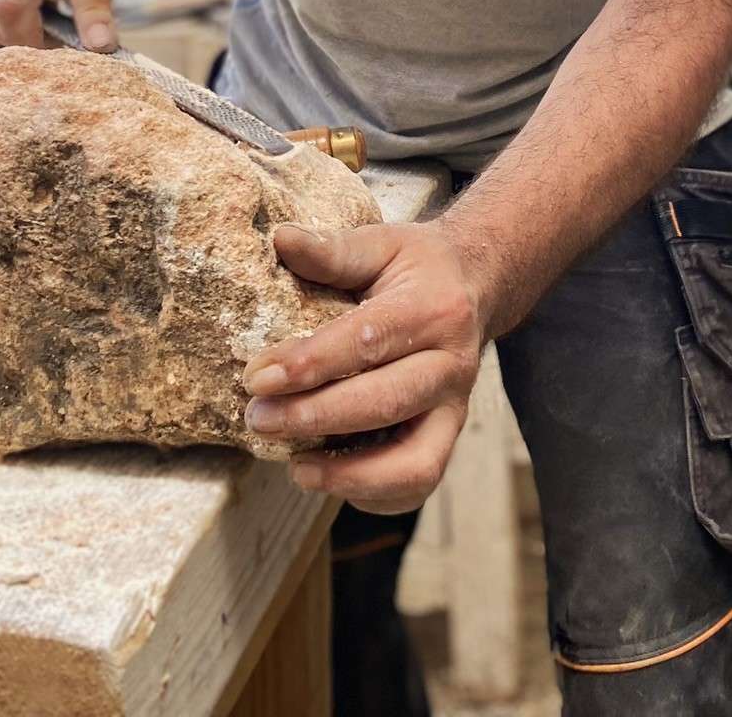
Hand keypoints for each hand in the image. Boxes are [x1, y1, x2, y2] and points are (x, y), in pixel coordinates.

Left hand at [242, 221, 488, 513]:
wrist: (475, 286)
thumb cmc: (416, 267)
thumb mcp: (380, 244)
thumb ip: (331, 249)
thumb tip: (279, 238)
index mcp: (433, 309)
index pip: (367, 341)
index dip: (308, 362)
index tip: (256, 375)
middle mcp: (452, 364)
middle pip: (386, 402)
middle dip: (314, 418)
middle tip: (257, 418)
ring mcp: (456, 409)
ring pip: (414, 462)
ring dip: (348, 474)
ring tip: (293, 467)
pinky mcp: (449, 438)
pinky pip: (417, 484)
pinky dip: (371, 493)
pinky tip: (326, 475)